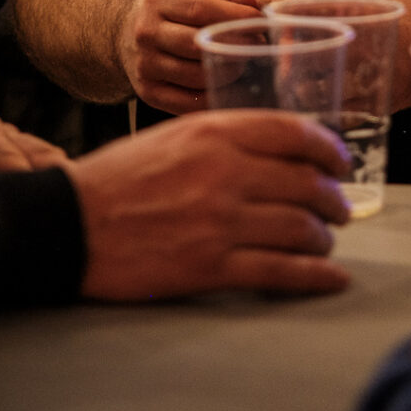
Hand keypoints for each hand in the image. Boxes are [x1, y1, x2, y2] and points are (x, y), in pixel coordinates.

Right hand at [69, 108, 351, 300]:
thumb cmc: (118, 178)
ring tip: (326, 240)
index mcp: (214, 133)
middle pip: (305, 183)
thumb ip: (222, 137)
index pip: (294, 133)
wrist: (70, 225)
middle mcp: (225, 172)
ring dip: (324, 237)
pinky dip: (316, 276)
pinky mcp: (211, 267)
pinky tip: (332, 278)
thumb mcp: (171, 136)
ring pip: (300, 228)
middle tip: (339, 207)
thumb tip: (274, 149)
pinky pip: (281, 272)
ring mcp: (220, 222)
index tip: (340, 163)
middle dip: (332, 197)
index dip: (327, 149)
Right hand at [123, 0, 264, 113]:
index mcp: (159, 0)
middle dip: (235, 47)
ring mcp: (144, 66)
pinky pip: (188, 103)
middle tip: (257, 44)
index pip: (200, 10)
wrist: (125, 29)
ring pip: (196, 76)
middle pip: (197, 45)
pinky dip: (213, 95)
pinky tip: (224, 83)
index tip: (262, 22)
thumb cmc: (174, 6)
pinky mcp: (148, 92)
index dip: (235, 17)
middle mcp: (146, 33)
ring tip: (239, 61)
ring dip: (227, 72)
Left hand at [280, 0, 410, 108]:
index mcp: (355, 33)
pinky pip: (357, 116)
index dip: (288, 56)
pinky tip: (334, 95)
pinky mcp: (391, 104)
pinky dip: (341, 108)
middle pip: (315, 88)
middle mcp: (368, 67)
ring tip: (306, 85)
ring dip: (317, 99)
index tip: (283, 50)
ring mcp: (380, 89)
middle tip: (287, 72)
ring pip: (335, 107)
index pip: (307, 56)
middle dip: (296, 82)